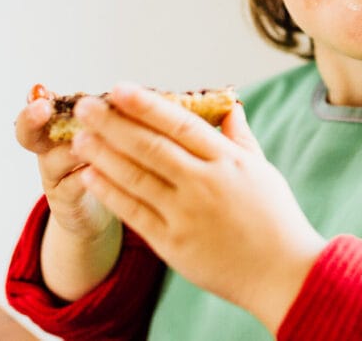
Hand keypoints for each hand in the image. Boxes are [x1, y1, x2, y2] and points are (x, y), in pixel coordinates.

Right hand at [14, 97, 116, 239]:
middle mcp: (49, 152)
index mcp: (58, 130)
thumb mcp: (104, 136)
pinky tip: (98, 168)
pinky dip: (84, 176)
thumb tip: (124, 90)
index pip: (37, 112)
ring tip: (88, 137)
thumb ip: (106, 114)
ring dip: (70, 147)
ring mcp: (54, 178)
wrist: (99, 210)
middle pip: (28, 135)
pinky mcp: (66, 202)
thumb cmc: (105, 164)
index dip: (34, 103)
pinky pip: (71, 187)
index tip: (40, 93)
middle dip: (32, 120)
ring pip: (54, 160)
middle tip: (43, 109)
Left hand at [70, 83, 326, 333]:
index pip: (180, 125)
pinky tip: (91, 176)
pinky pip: (134, 213)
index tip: (120, 89)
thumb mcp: (263, 171)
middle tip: (86, 106)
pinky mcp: (173, 244)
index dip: (147, 105)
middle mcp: (205, 183)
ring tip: (80, 137)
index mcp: (228, 161)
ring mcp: (186, 214)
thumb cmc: (275, 219)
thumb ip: (240, 138)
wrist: (281, 273)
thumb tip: (229, 107)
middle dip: (114, 124)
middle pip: (150, 146)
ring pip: (136, 177)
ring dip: (104, 155)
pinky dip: (110, 192)